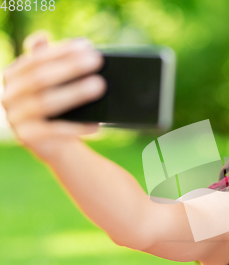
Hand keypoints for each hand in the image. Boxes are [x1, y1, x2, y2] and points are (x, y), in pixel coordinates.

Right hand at [1, 31, 105, 160]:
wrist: (55, 143)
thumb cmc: (58, 107)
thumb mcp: (51, 83)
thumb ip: (47, 60)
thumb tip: (43, 36)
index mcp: (13, 76)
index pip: (36, 59)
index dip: (61, 51)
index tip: (87, 46)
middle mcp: (9, 95)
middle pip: (40, 78)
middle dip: (70, 68)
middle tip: (96, 61)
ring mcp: (16, 117)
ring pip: (46, 103)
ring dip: (75, 93)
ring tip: (99, 86)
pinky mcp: (28, 137)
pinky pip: (55, 130)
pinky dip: (77, 126)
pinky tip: (96, 123)